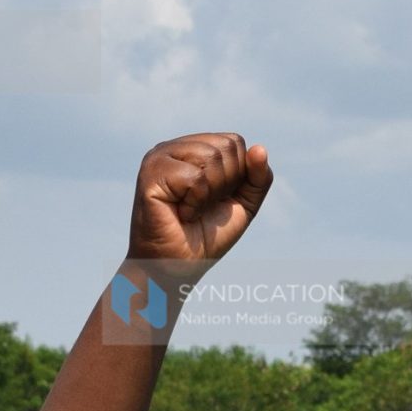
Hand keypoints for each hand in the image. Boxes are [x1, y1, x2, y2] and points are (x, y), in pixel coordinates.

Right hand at [126, 134, 272, 267]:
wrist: (175, 268)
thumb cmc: (205, 237)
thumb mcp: (243, 205)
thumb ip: (257, 178)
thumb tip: (259, 149)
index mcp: (192, 148)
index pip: (234, 141)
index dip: (237, 176)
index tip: (215, 200)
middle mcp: (174, 148)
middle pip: (226, 146)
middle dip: (225, 184)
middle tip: (202, 206)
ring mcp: (159, 157)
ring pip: (212, 157)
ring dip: (210, 194)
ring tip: (190, 210)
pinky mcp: (151, 173)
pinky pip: (196, 177)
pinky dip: (196, 203)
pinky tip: (180, 213)